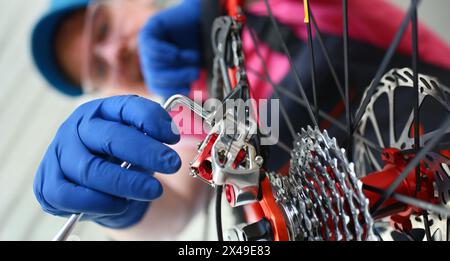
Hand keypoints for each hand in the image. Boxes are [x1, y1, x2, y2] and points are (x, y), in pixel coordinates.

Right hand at [34, 95, 180, 227]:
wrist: (102, 189)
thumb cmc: (124, 160)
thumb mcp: (141, 144)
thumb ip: (155, 136)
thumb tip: (174, 132)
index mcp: (103, 110)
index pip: (128, 107)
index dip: (152, 119)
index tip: (174, 136)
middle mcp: (78, 127)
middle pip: (110, 137)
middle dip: (145, 151)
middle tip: (172, 164)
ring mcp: (60, 154)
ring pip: (91, 169)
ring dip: (126, 183)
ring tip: (153, 191)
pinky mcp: (49, 182)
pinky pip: (69, 196)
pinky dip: (98, 202)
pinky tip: (119, 203)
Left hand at [138, 0, 200, 99]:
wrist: (206, 19)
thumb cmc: (203, 46)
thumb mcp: (196, 70)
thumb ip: (190, 87)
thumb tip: (191, 115)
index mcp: (159, 71)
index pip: (157, 88)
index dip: (171, 92)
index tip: (188, 90)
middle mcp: (151, 59)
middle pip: (153, 79)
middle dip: (175, 80)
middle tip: (195, 75)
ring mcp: (148, 45)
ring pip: (152, 65)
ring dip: (176, 66)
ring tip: (194, 60)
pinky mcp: (150, 30)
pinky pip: (151, 47)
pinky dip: (167, 53)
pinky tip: (180, 52)